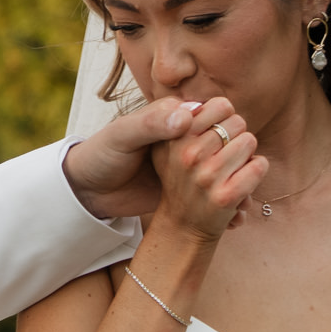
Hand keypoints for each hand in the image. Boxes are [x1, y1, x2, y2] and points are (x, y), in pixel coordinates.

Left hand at [63, 95, 246, 220]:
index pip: (215, 111)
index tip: (227, 146)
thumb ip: (152, 124)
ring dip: (237, 185)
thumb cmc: (101, 155)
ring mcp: (187, 162)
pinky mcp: (184, 185)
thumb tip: (187, 118)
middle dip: (239, 160)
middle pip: (226, 141)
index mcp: (172, 114)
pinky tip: (232, 220)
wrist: (87, 190)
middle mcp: (185, 135)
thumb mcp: (122, 136)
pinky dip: (224, 204)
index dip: (226, 126)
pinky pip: (212, 191)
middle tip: (244, 179)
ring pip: (224, 168)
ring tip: (242, 206)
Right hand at [152, 108, 263, 238]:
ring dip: (248, 153)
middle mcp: (189, 155)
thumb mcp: (169, 148)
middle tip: (226, 152)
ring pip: (250, 142)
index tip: (219, 131)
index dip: (226, 116)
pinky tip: (245, 178)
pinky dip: (258, 169)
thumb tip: (219, 103)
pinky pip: (259, 166)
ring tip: (234, 166)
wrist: (182, 226)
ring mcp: (207, 177)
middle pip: (238, 122)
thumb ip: (186, 120)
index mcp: (176, 138)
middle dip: (238, 135)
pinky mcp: (226, 197)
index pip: (220, 105)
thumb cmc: (182, 180)